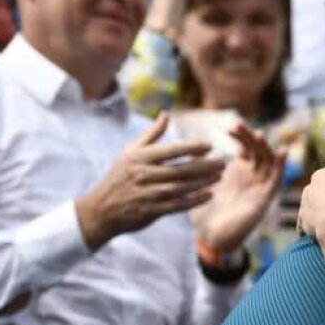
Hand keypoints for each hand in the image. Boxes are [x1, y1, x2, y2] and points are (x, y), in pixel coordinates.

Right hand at [75, 112, 224, 250]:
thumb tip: (167, 113)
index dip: (191, 148)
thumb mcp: (130, 152)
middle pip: (179, 170)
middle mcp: (143, 175)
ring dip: (202, 183)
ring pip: (181, 187)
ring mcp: (147, 194)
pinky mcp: (150, 211)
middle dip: (204, 166)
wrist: (101, 209)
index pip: (170, 150)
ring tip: (220, 177)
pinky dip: (194, 201)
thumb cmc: (120, 176)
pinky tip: (209, 195)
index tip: (209, 145)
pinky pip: (176, 205)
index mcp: (139, 158)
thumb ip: (152, 134)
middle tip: (222, 163)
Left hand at [190, 123, 286, 253]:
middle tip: (239, 125)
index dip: (241, 135)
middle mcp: (252, 176)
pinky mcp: (264, 199)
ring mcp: (259, 186)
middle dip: (251, 136)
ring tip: (259, 135)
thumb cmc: (205, 212)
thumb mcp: (200, 183)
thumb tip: (192, 146)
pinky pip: (276, 180)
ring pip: (268, 162)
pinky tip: (282, 153)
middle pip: (258, 150)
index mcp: (239, 171)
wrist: (211, 237)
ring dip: (266, 147)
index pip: (246, 147)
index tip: (230, 126)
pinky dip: (280, 166)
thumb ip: (199, 165)